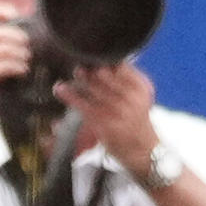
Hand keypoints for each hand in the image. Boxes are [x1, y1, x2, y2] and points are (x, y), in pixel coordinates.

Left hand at [68, 56, 163, 177]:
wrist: (143, 151)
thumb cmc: (137, 122)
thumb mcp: (140, 98)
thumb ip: (125, 81)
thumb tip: (101, 63)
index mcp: (142, 87)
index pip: (121, 66)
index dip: (104, 59)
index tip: (92, 54)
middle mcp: (132, 97)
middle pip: (105, 75)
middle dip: (90, 69)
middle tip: (79, 63)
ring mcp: (118, 111)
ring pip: (93, 88)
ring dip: (79, 79)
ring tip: (71, 73)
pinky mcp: (104, 123)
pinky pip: (84, 105)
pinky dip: (70, 96)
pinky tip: (61, 89)